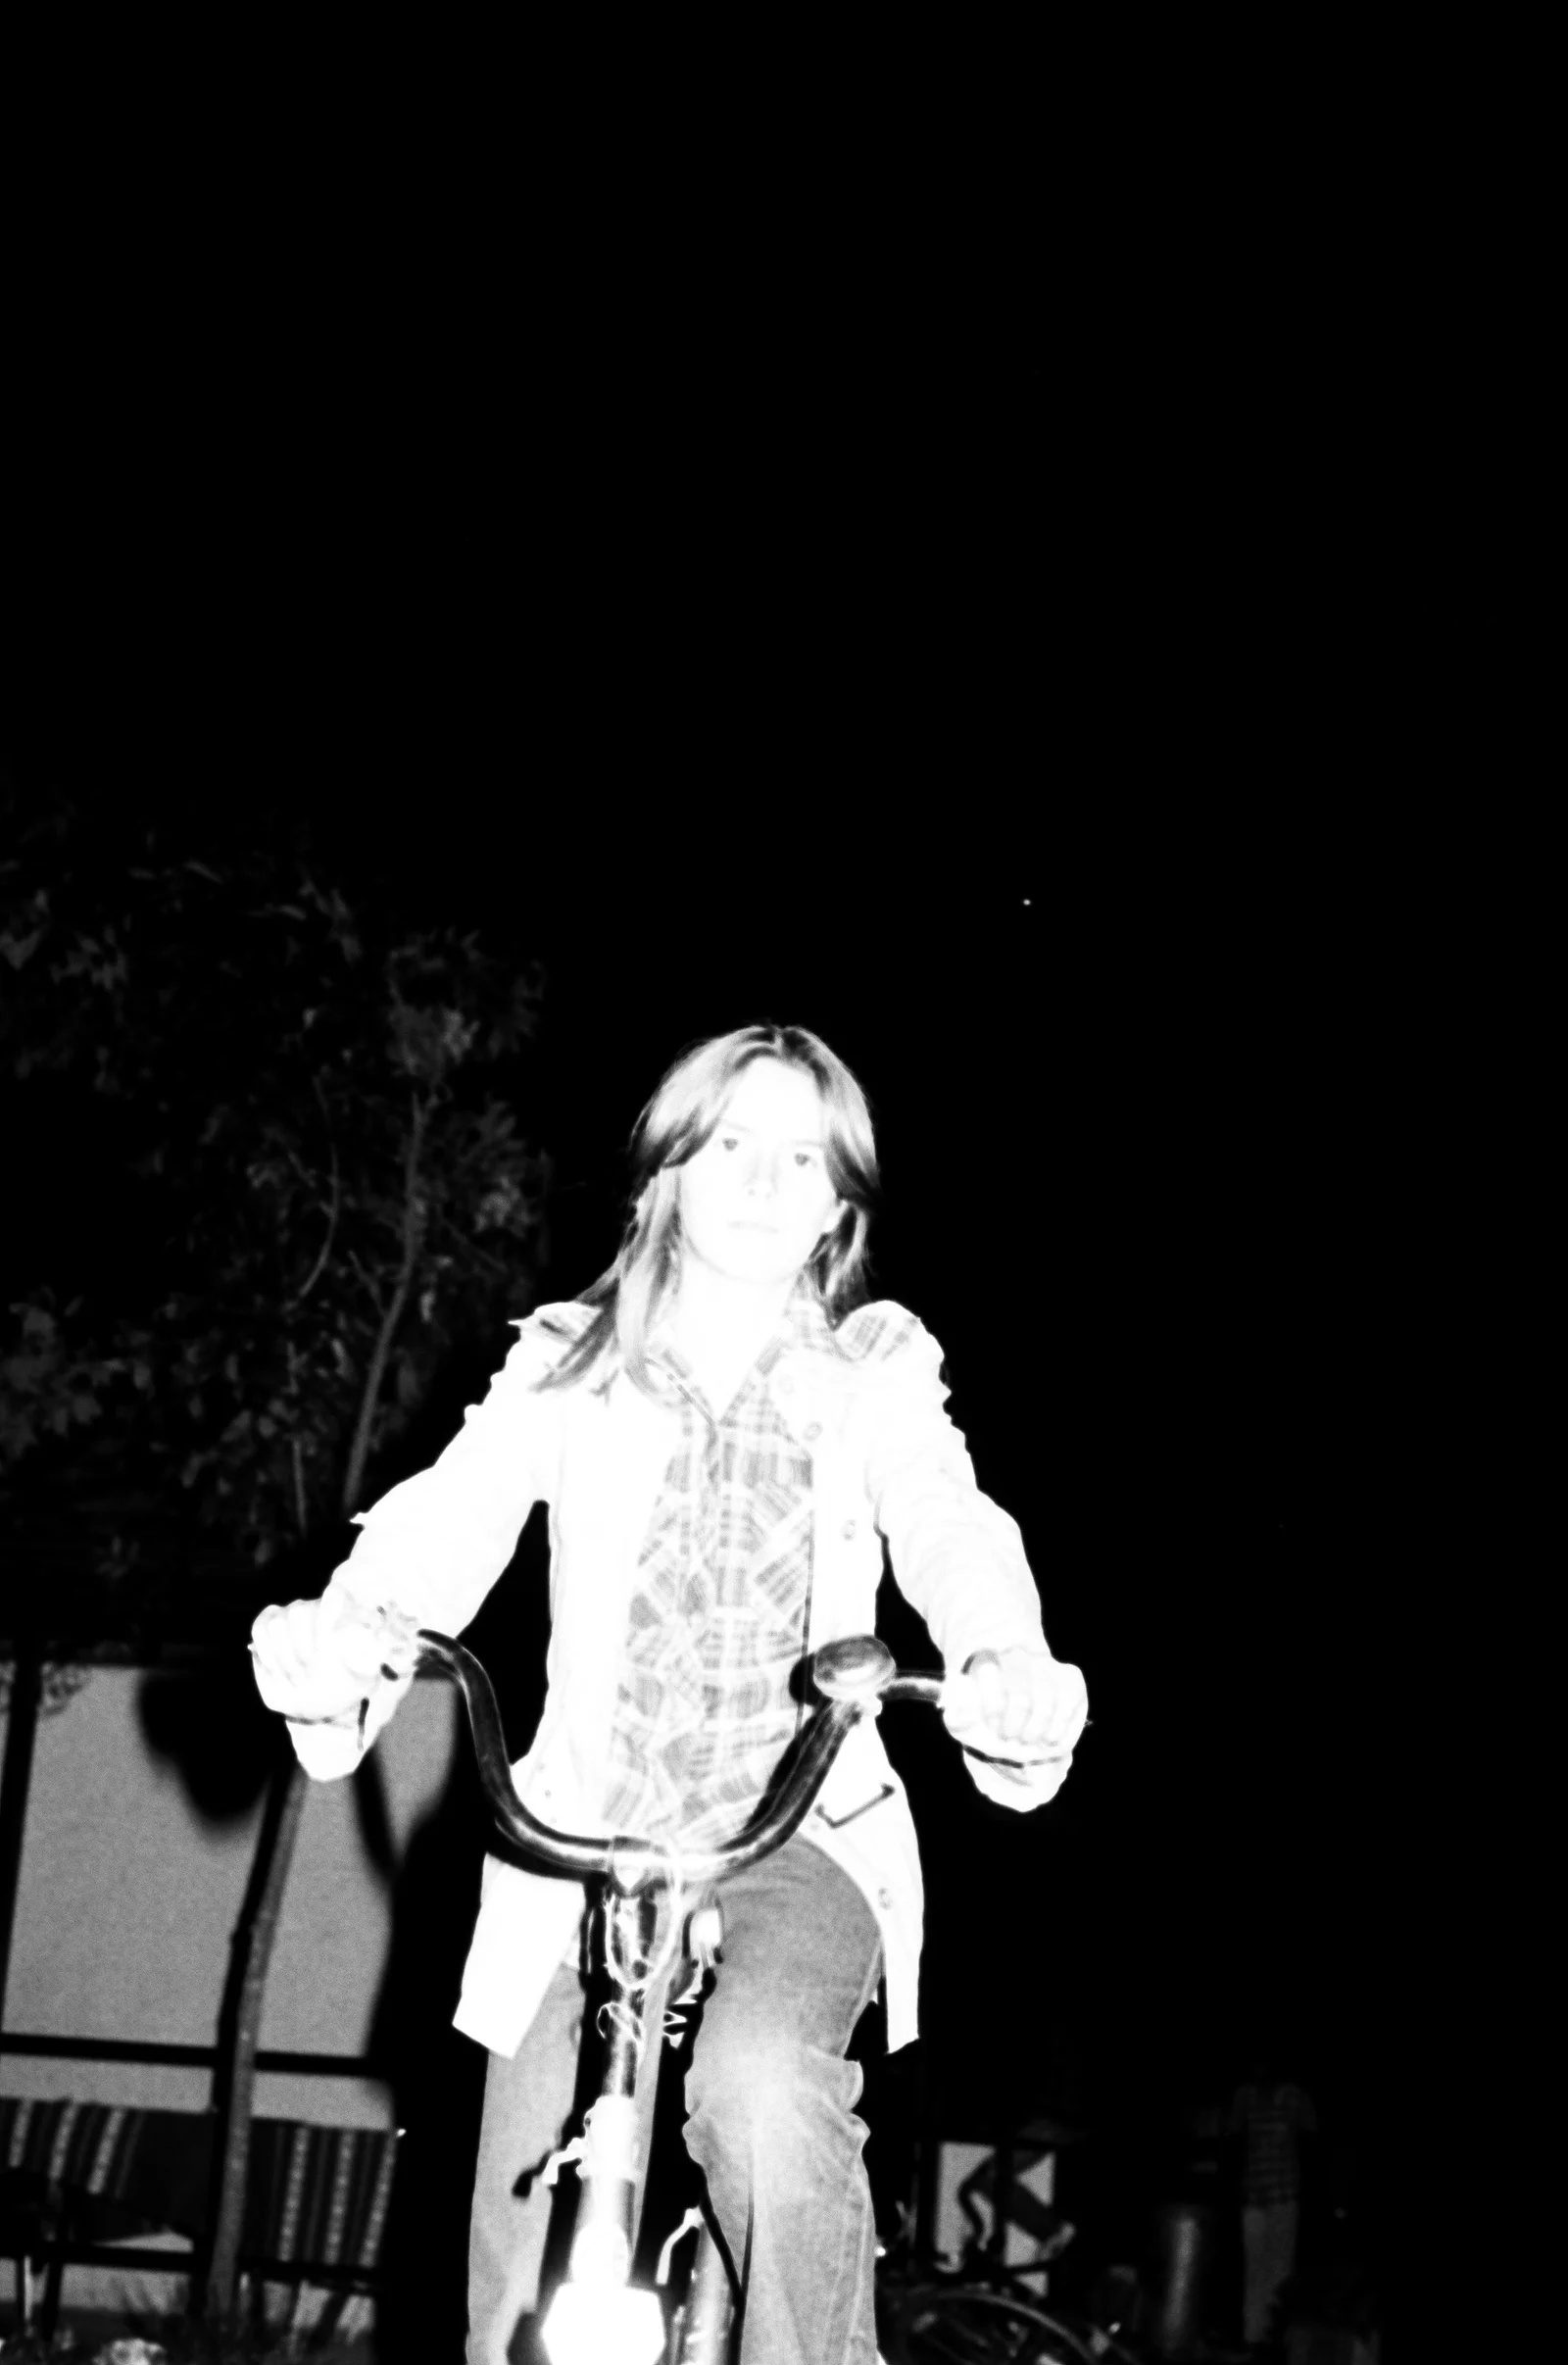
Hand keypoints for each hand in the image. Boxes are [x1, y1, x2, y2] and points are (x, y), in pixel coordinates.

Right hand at [249, 1594, 420, 1723]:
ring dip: (284, 1654)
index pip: (336, 1594)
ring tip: (297, 1678)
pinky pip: (260, 1627)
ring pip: (277, 1622)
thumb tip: (397, 1643)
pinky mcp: (267, 1629)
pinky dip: (265, 1649)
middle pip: (300, 1611)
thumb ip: (382, 1655)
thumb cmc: (349, 1683)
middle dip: (302, 1644)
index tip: (327, 1637)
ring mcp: (289, 1618)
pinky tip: (276, 1669)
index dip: (329, 1608)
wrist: (322, 1701)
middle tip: (311, 1671)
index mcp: (343, 1614)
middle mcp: (315, 1610)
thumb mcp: (369, 1671)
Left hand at [942, 1645, 1088, 1761]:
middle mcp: (1018, 1654)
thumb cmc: (987, 1720)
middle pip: (1020, 1692)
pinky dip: (1059, 1728)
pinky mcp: (1070, 1677)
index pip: (989, 1672)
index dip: (992, 1707)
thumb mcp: (964, 1722)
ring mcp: (1046, 1664)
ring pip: (1046, 1701)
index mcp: (986, 1659)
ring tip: (1028, 1740)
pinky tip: (1050, 1738)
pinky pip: (1069, 1702)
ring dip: (1036, 1730)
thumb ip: (957, 1718)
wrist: (1018, 1715)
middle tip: (1009, 1737)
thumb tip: (956, 1712)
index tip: (993, 1726)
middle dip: (1014, 1725)